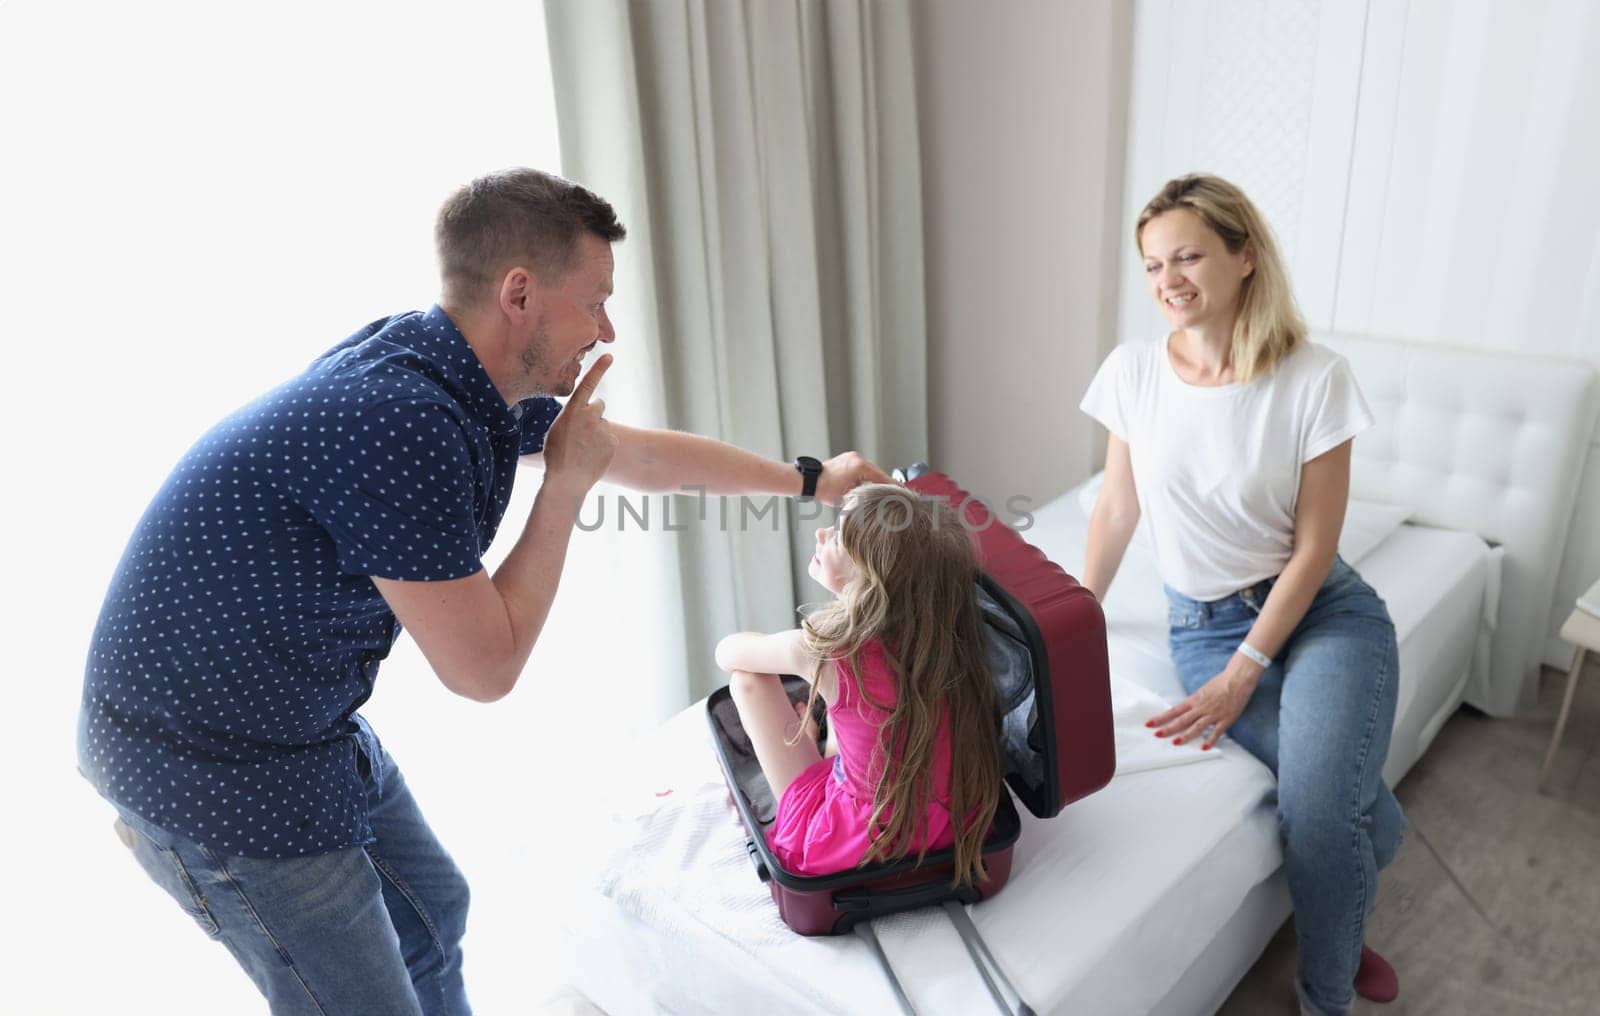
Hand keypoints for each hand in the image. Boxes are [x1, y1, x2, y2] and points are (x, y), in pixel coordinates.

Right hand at [541, 355, 618, 497]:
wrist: (566, 480)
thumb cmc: (555, 455)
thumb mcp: (555, 430)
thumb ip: (570, 417)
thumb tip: (579, 416)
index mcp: (573, 410)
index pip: (588, 383)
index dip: (599, 368)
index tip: (609, 356)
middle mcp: (590, 415)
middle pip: (599, 406)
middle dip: (594, 415)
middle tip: (583, 433)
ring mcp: (603, 429)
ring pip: (603, 426)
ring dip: (597, 434)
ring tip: (584, 450)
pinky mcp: (613, 442)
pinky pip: (609, 440)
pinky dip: (603, 447)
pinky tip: (591, 457)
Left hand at [814, 451, 892, 505]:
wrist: (809, 480)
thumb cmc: (823, 489)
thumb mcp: (847, 498)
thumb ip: (863, 497)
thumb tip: (874, 501)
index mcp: (860, 466)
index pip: (881, 477)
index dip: (892, 485)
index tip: (901, 490)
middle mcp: (857, 458)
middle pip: (877, 472)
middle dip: (884, 483)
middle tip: (894, 492)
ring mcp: (852, 457)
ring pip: (869, 470)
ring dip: (875, 480)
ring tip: (882, 490)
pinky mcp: (847, 459)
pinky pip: (861, 468)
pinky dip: (866, 476)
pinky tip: (869, 485)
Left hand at [1147, 661, 1261, 749]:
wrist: (1238, 678)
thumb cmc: (1221, 683)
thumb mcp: (1203, 691)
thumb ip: (1194, 702)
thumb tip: (1184, 711)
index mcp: (1194, 700)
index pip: (1174, 710)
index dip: (1161, 717)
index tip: (1150, 723)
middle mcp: (1201, 707)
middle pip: (1182, 720)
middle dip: (1169, 728)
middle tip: (1157, 735)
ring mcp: (1213, 714)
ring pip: (1197, 727)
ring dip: (1186, 735)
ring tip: (1176, 743)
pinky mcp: (1226, 719)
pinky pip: (1217, 732)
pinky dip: (1210, 740)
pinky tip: (1204, 747)